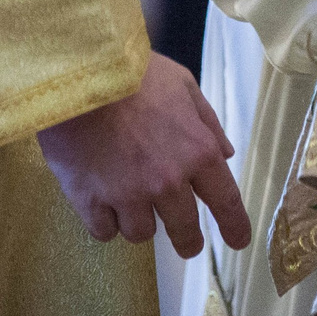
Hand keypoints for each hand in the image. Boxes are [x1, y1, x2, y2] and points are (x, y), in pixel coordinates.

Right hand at [37, 52, 251, 255]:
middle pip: (184, 231)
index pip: (225, 201)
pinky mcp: (90, 202)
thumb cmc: (134, 71)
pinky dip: (105, 221)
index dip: (235, 227)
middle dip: (188, 242)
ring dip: (139, 221)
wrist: (79, 73)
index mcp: (197, 152)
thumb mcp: (182, 84)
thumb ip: (207, 122)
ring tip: (128, 200)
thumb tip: (226, 154)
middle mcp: (167, 182)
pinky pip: (104, 232)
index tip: (238, 242)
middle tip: (187, 244)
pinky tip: (101, 202)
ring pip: (141, 234)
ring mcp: (128, 195)